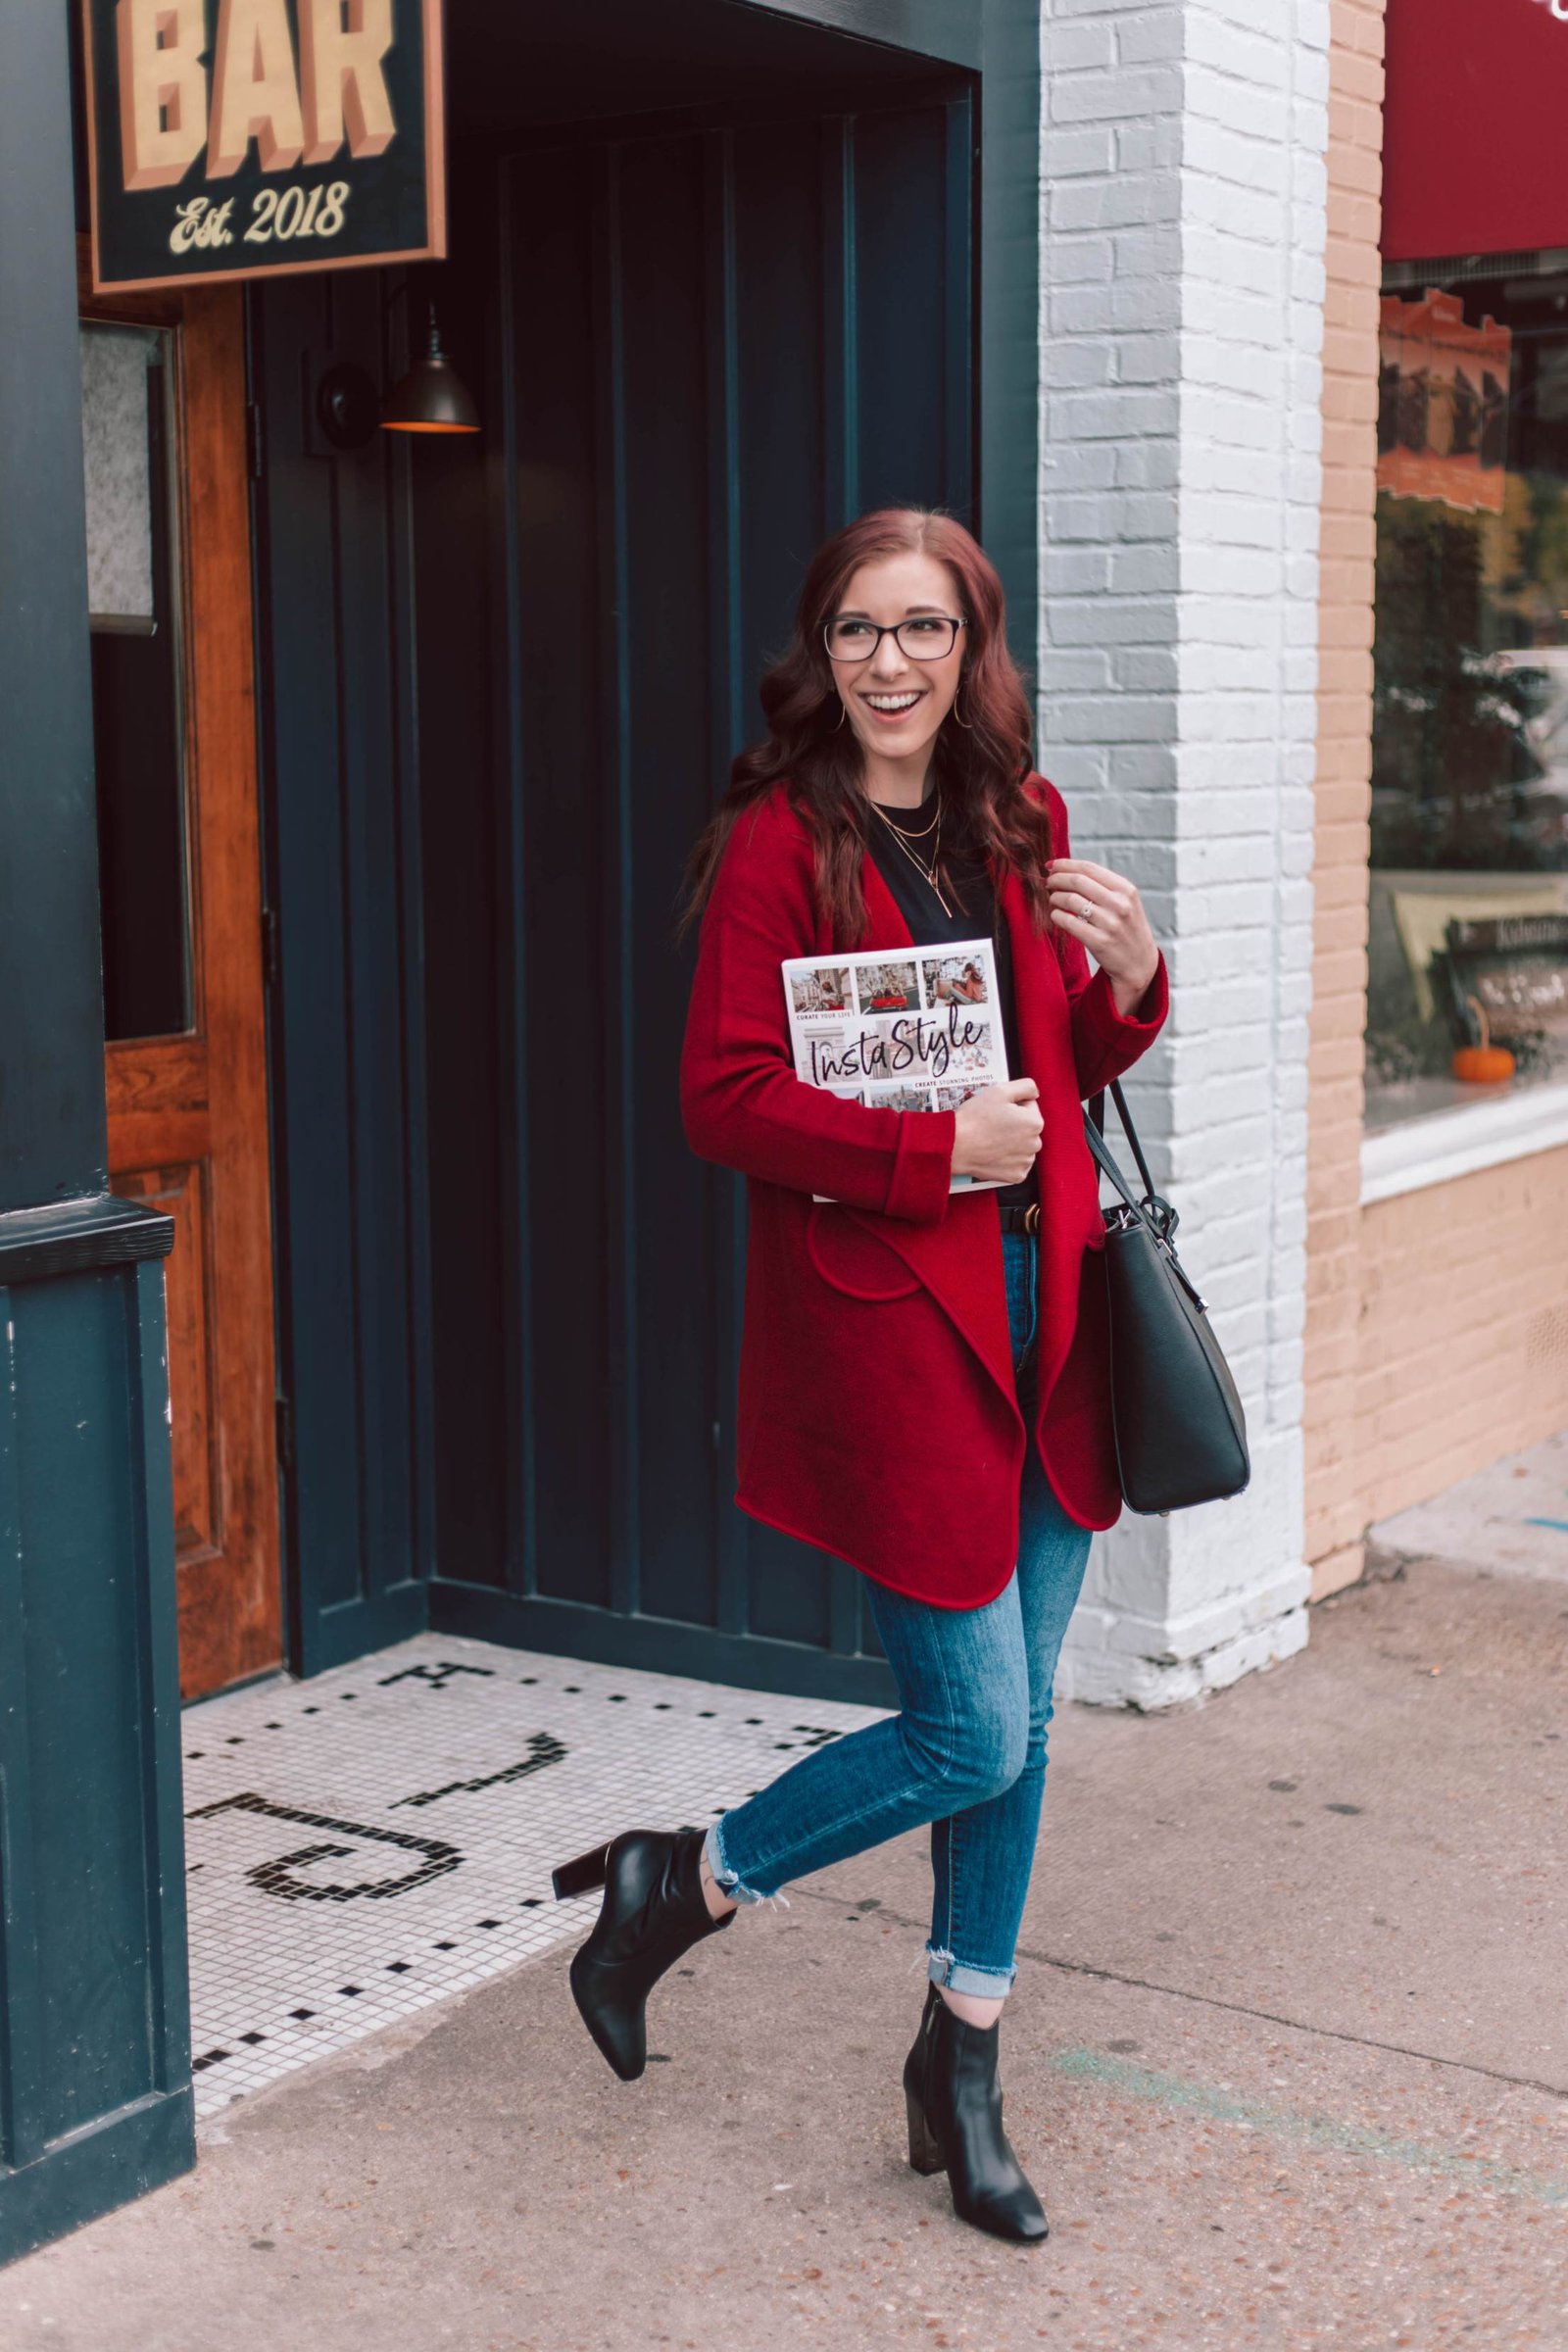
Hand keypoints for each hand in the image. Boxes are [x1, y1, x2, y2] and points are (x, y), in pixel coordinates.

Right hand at [951, 1079, 1042, 1185]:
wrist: (955, 1145)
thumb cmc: (975, 1118)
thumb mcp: (1000, 1090)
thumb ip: (1026, 1086)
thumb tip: (1035, 1093)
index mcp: (1035, 1122)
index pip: (1029, 1106)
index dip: (1012, 1105)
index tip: (997, 1110)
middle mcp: (1035, 1144)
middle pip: (1027, 1127)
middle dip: (1014, 1124)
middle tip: (992, 1124)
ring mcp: (1026, 1162)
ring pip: (1022, 1145)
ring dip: (1011, 1142)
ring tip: (991, 1138)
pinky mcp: (1016, 1176)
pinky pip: (1016, 1164)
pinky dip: (1007, 1159)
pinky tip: (993, 1153)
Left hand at [1046, 858, 1159, 1014]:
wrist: (1139, 962)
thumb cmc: (1126, 927)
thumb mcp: (1125, 901)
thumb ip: (1101, 885)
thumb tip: (1066, 869)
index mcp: (1126, 889)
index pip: (1089, 868)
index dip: (1065, 864)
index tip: (1051, 866)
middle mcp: (1120, 904)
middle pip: (1077, 881)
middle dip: (1056, 879)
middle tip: (1048, 883)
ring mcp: (1110, 923)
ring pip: (1070, 900)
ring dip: (1055, 898)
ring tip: (1053, 900)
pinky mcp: (1099, 941)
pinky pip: (1068, 922)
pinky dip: (1057, 916)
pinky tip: (1056, 915)